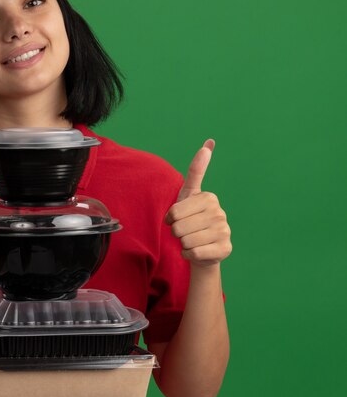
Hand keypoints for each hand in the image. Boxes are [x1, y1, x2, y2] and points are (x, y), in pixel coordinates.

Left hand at [165, 139, 231, 266]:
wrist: (204, 250)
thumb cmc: (192, 219)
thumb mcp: (189, 195)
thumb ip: (197, 170)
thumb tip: (209, 141)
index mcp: (209, 198)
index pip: (174, 212)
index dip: (170, 219)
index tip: (178, 218)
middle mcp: (220, 213)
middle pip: (178, 228)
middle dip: (177, 233)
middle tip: (186, 231)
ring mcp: (224, 231)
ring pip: (186, 241)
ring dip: (183, 244)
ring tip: (192, 240)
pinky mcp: (225, 249)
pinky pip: (193, 253)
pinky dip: (188, 255)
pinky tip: (196, 251)